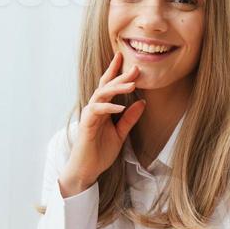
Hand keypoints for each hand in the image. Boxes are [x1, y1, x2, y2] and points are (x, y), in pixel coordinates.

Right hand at [58, 53, 145, 196]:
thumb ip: (130, 118)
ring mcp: (89, 115)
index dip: (116, 72)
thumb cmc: (100, 152)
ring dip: (116, 88)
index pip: (109, 86)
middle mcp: (94, 108)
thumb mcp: (120, 133)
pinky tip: (121, 106)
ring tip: (132, 83)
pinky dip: (109, 107)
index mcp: (102, 109)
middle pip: (106, 86)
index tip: (126, 59)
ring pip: (101, 94)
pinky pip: (97, 110)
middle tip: (135, 67)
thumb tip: (143, 102)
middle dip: (120, 75)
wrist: (86, 169)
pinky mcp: (86, 124)